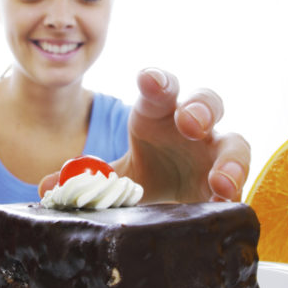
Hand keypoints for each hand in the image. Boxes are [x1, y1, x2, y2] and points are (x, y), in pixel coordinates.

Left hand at [39, 68, 250, 202]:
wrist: (161, 208)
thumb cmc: (143, 177)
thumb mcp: (114, 176)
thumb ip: (87, 177)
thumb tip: (48, 186)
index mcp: (159, 114)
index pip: (160, 88)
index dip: (157, 81)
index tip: (148, 79)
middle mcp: (192, 128)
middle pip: (206, 103)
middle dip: (201, 108)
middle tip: (188, 121)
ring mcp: (215, 155)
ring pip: (236, 143)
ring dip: (231, 159)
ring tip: (220, 178)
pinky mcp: (227, 184)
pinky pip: (239, 186)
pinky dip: (236, 194)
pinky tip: (226, 204)